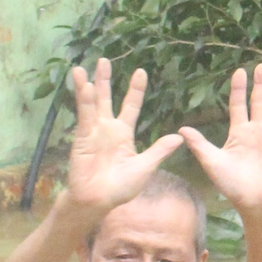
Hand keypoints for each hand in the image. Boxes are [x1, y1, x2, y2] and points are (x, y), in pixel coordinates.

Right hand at [63, 58, 184, 217]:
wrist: (100, 202)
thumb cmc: (122, 188)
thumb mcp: (146, 167)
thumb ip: (159, 150)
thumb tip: (179, 137)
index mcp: (124, 134)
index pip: (131, 106)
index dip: (135, 90)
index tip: (141, 72)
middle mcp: (107, 129)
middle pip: (107, 98)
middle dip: (105, 80)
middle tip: (104, 59)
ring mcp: (93, 132)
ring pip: (92, 104)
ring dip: (88, 86)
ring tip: (84, 67)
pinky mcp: (82, 138)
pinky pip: (84, 117)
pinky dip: (84, 102)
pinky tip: (84, 87)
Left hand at [180, 65, 261, 219]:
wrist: (256, 203)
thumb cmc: (232, 186)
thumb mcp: (212, 163)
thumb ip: (200, 145)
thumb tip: (181, 129)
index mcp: (238, 133)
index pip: (238, 105)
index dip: (239, 89)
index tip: (240, 71)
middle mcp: (256, 131)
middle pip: (258, 102)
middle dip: (259, 84)